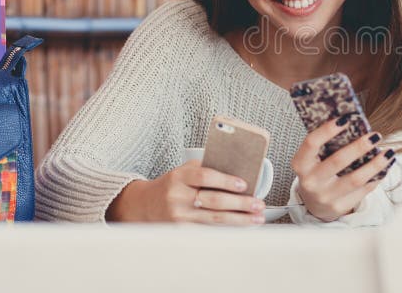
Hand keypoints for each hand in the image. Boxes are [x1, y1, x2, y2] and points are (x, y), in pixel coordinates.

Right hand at [106, 160, 265, 224]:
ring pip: (214, 219)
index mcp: (179, 177)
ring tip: (257, 218)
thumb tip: (238, 170)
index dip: (226, 180)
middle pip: (214, 201)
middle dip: (240, 204)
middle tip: (258, 204)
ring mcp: (178, 217)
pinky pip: (208, 231)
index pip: (205, 176)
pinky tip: (241, 228)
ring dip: (239, 220)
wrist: (143, 205)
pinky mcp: (180, 231)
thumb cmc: (172, 185)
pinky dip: (227, 230)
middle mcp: (177, 197)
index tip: (244, 184)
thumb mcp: (183, 171)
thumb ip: (206, 169)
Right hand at [291, 118, 395, 221]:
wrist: (314, 203)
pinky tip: (385, 167)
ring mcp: (325, 196)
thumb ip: (327, 143)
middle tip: (375, 136)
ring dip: (375, 164)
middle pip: (338, 161)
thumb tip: (353, 122)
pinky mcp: (339, 206)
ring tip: (388, 153)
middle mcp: (311, 181)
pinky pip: (363, 190)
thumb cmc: (317, 172)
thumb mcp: (313, 158)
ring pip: (356, 179)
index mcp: (301, 164)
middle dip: (359, 146)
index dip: (327, 130)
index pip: (311, 143)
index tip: (346, 118)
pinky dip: (377, 176)